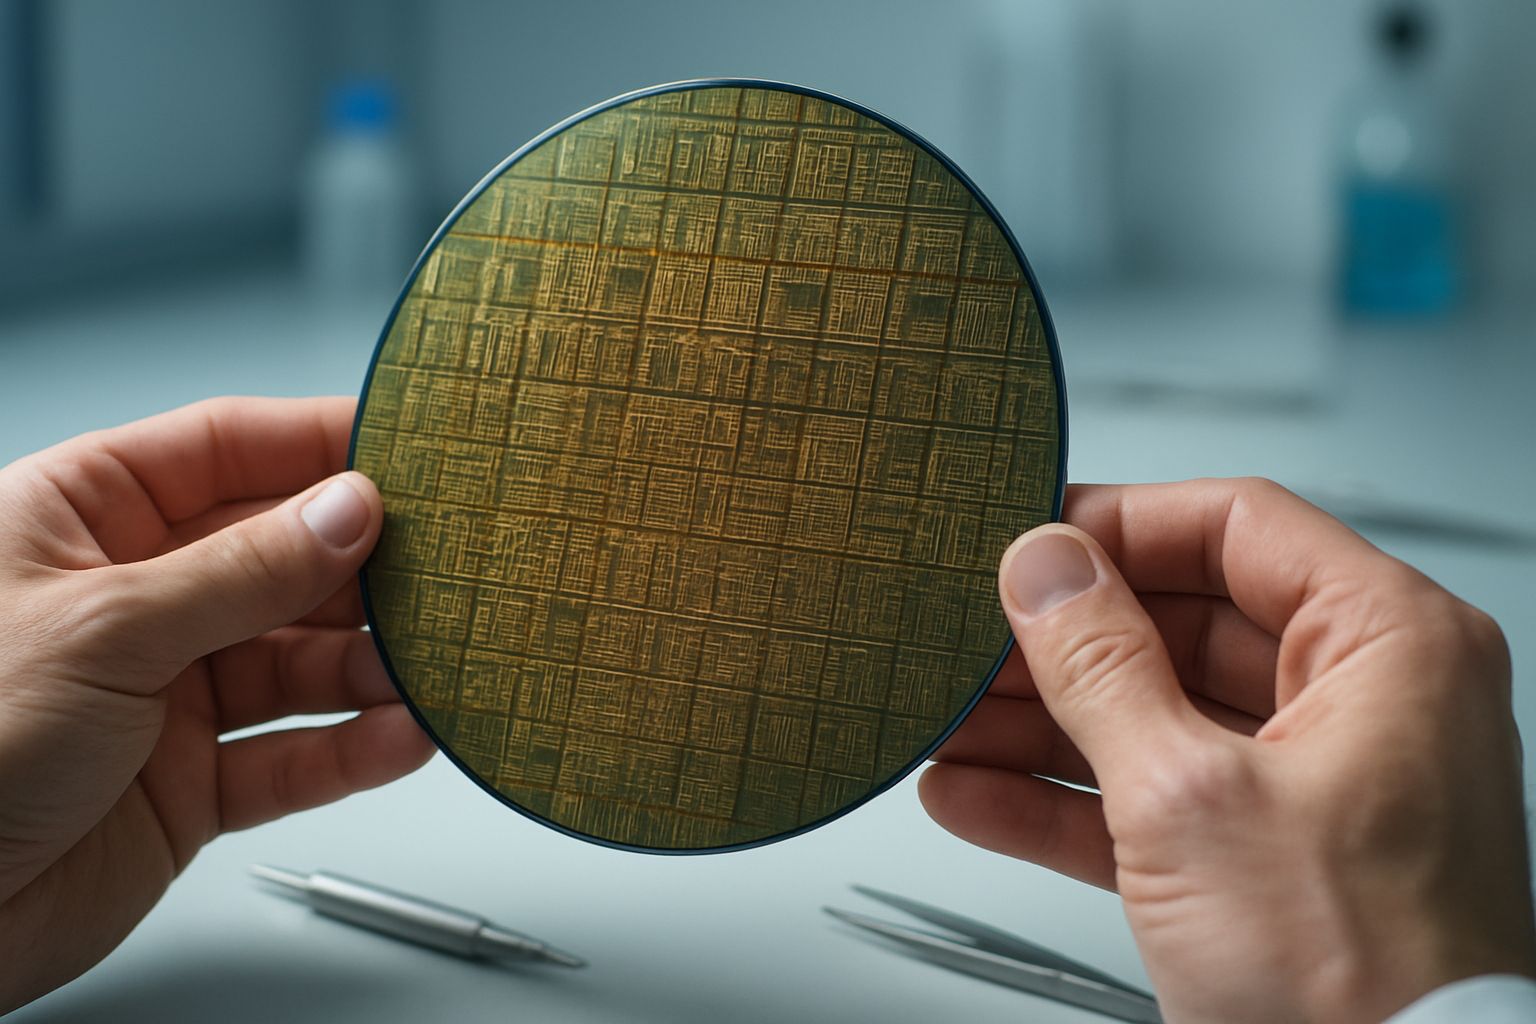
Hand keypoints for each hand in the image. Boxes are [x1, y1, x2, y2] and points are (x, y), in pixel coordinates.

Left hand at [0, 397, 434, 1011]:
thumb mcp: (104, 626)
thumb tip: (348, 511)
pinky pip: (294, 754)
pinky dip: (353, 748)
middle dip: (364, 567)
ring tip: (430, 666)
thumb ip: (242, 570)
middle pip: (281, 558)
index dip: (317, 445)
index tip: (406, 448)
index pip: (225, 451)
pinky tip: (400, 734)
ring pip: (300, 660)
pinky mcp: (190, 782)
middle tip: (445, 567)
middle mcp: (134, 599)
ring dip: (371, 666)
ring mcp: (166, 692)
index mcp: (83, 520)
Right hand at [921, 479, 1535, 1022]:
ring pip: (1155, 715)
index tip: (1034, 541)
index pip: (1239, 526)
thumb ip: (1101, 665)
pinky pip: (1151, 799)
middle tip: (972, 640)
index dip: (1122, 524)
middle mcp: (1362, 704)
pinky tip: (978, 795)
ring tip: (952, 720)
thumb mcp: (1188, 796)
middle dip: (1061, 643)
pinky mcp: (1267, 861)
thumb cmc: (1362, 985)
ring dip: (1044, 724)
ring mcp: (1312, 785)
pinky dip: (1065, 799)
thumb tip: (1047, 569)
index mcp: (1388, 648)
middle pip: (1183, 624)